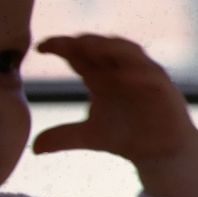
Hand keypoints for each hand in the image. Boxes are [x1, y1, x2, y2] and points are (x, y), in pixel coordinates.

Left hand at [33, 34, 197, 196]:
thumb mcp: (89, 137)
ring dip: (110, 48)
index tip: (39, 48)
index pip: (78, 54)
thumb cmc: (126, 136)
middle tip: (64, 43)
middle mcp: (121, 69)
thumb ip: (63, 137)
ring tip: (89, 47)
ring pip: (128, 52)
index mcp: (101, 75)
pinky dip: (138, 74)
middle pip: (101, 46)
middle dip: (84, 42)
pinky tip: (124, 76)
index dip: (60, 47)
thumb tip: (33, 148)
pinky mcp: (163, 89)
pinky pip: (152, 75)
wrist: (160, 154)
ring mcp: (143, 75)